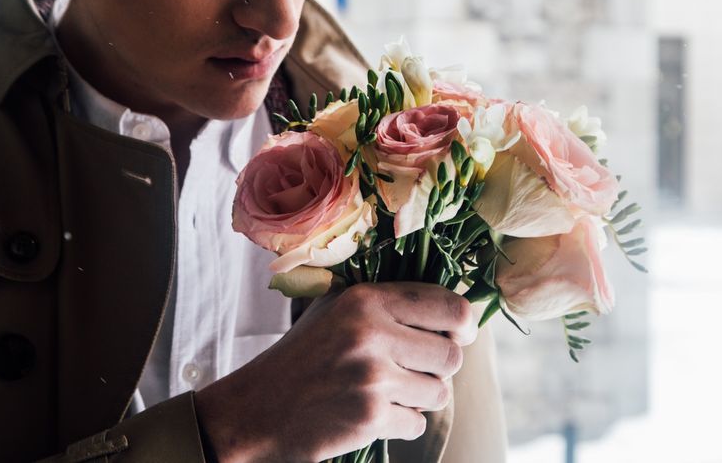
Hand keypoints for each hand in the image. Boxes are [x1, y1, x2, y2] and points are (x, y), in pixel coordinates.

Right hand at [194, 281, 476, 462]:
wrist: (257, 410)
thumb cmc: (302, 356)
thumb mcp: (335, 310)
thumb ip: (386, 303)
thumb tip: (453, 310)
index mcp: (366, 300)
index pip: (448, 306)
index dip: (464, 324)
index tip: (459, 335)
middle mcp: (371, 334)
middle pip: (451, 355)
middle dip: (438, 368)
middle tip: (413, 370)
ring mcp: (372, 378)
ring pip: (438, 392)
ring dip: (419, 398)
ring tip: (386, 391)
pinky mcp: (371, 417)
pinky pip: (416, 423)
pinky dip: (400, 423)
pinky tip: (370, 413)